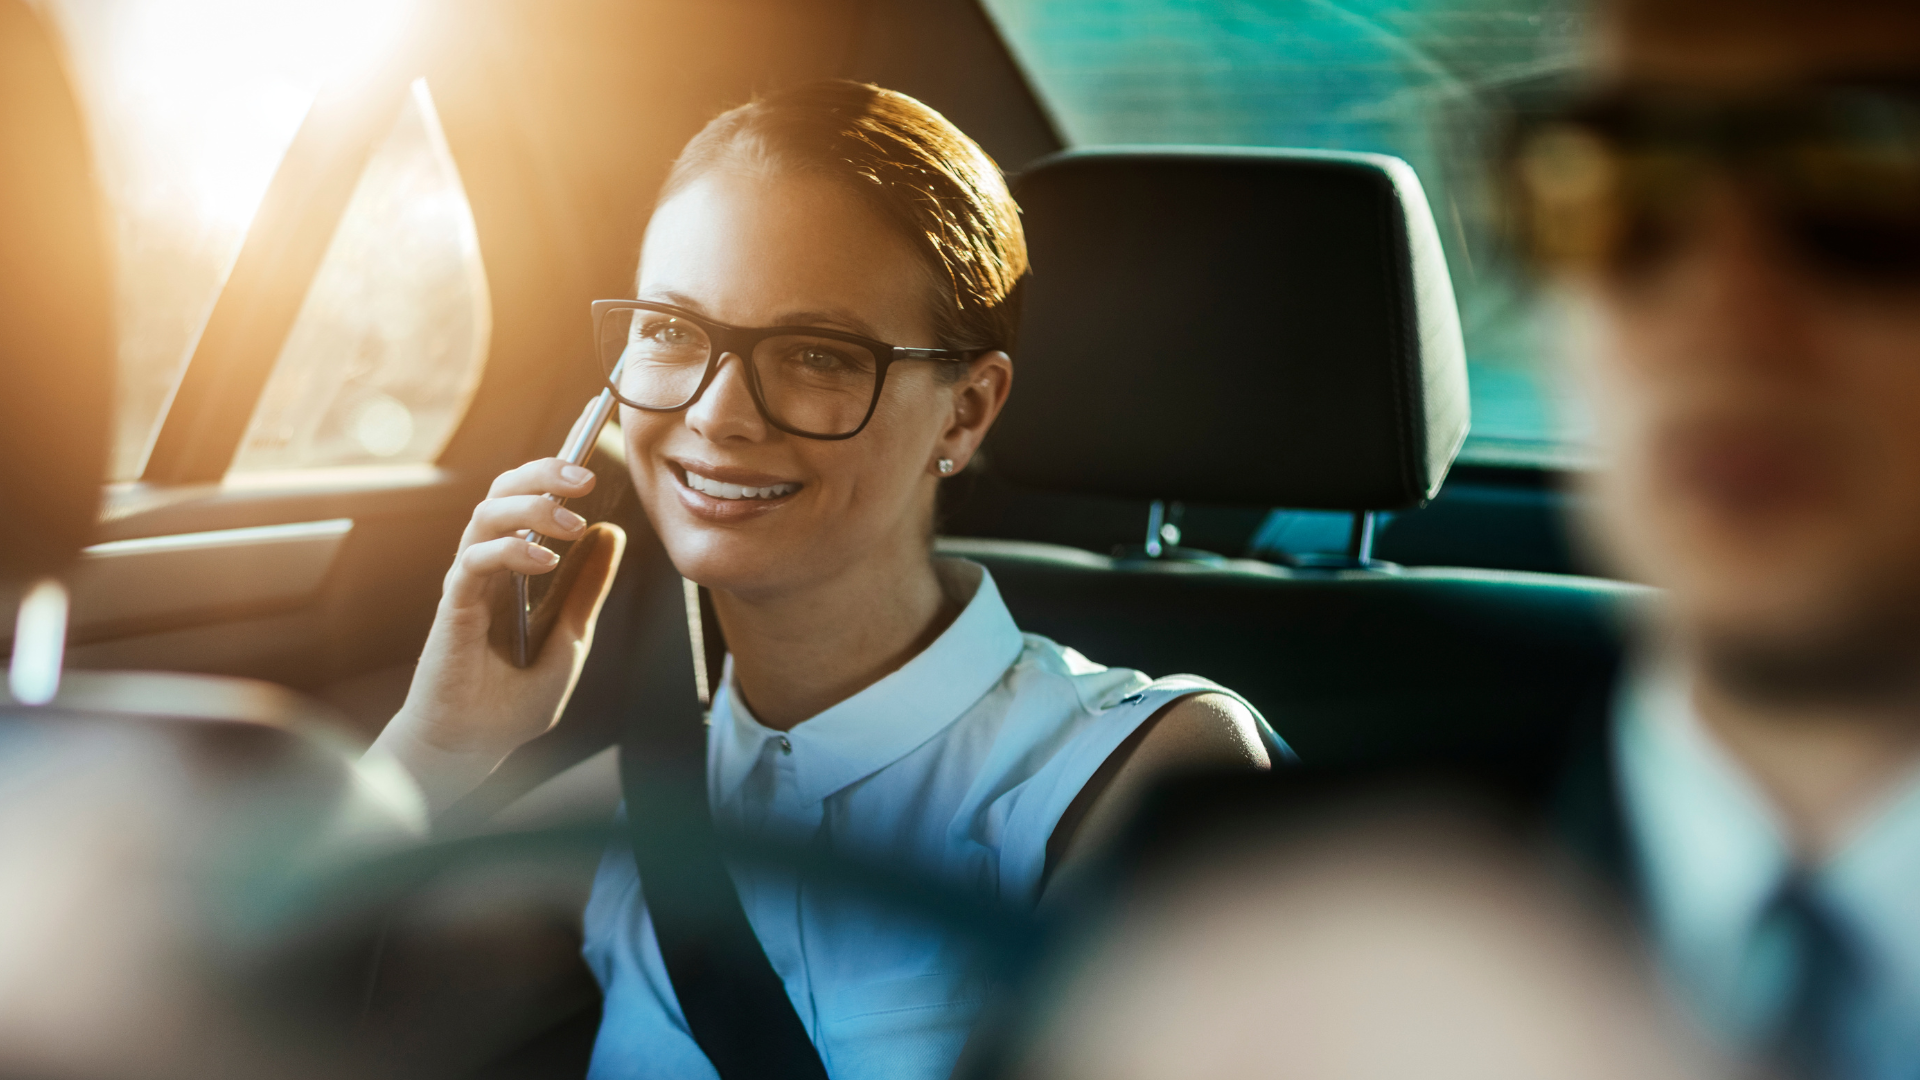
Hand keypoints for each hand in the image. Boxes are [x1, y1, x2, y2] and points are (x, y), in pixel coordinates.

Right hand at [371, 459, 625, 814]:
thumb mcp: (569, 641)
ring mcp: (467, 586)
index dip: (552, 477)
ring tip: (573, 524)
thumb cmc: (509, 705)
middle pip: (501, 493)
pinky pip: (474, 562)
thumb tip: (613, 534)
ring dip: (532, 509)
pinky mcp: (453, 609)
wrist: (471, 751)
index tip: (593, 466)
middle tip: (585, 478)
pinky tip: (545, 562)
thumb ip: (586, 590)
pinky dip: (510, 552)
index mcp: (513, 571)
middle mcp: (487, 569)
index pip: (527, 503)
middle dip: (542, 475)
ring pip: (486, 516)